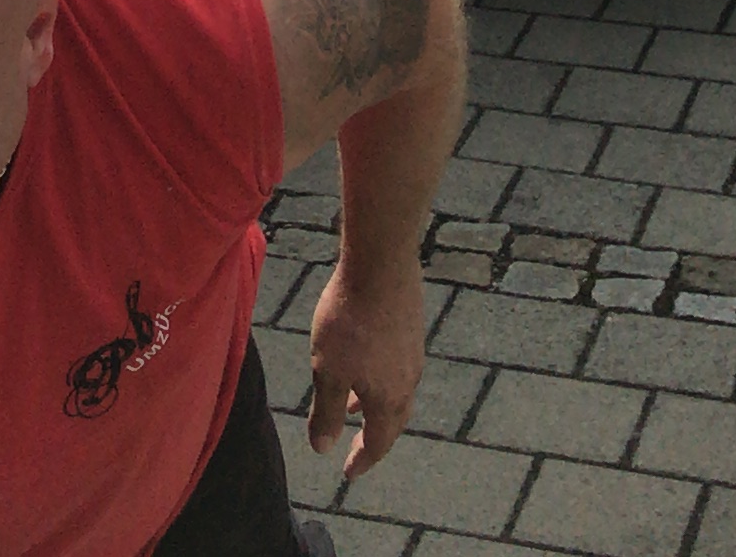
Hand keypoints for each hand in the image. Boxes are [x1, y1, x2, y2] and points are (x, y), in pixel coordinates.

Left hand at [307, 252, 424, 481]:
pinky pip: (397, 368)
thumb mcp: (328, 370)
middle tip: (356, 448)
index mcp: (389, 399)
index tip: (348, 474)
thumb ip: (327, 412)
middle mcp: (408, 381)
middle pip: (393, 422)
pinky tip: (363, 363)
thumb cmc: (349, 320)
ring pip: (396, 393)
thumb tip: (323, 449)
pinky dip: (380, 380)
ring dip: (375, 407)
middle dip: (373, 438)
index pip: (378, 443)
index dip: (362, 460)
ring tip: (353, 406)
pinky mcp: (411, 327)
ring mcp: (413, 352)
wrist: (381, 262)